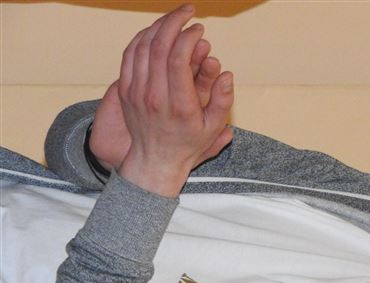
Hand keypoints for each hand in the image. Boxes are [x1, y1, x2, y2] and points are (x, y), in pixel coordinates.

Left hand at [91, 31, 223, 170]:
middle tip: (188, 11)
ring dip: (159, 26)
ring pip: (142, 45)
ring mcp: (135, 91)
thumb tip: (227, 74)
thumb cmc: (187, 144)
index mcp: (177, 105)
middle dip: (174, 21)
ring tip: (174, 18)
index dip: (188, 37)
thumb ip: (223, 101)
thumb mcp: (213, 129)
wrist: (154, 161)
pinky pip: (130, 53)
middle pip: (158, 45)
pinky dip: (143, 37)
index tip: (199, 30)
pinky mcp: (125, 89)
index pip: (177, 58)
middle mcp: (153, 96)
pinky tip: (157, 31)